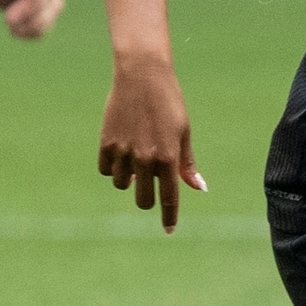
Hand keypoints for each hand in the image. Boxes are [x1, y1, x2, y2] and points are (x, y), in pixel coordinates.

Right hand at [97, 54, 204, 232]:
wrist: (141, 75)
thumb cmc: (168, 103)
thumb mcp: (183, 132)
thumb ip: (187, 163)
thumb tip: (199, 188)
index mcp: (169, 157)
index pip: (169, 199)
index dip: (169, 218)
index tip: (169, 231)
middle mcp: (145, 159)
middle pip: (143, 200)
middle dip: (147, 199)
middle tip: (148, 186)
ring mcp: (124, 152)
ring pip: (122, 185)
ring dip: (128, 179)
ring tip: (135, 157)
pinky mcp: (106, 144)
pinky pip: (106, 170)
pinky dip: (112, 167)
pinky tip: (120, 151)